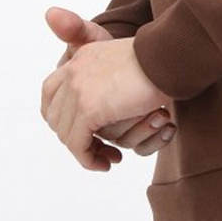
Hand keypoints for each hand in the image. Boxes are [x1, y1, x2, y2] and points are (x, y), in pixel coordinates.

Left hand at [40, 31, 169, 169]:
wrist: (169, 57)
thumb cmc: (159, 61)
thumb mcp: (125, 64)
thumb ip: (104, 79)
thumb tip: (100, 105)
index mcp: (82, 57)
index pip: (51, 91)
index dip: (61, 116)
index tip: (82, 131)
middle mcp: (74, 70)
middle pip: (56, 116)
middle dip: (75, 137)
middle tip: (100, 150)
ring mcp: (78, 89)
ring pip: (66, 133)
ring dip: (85, 152)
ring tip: (107, 159)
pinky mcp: (89, 108)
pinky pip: (78, 144)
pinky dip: (89, 159)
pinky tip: (106, 163)